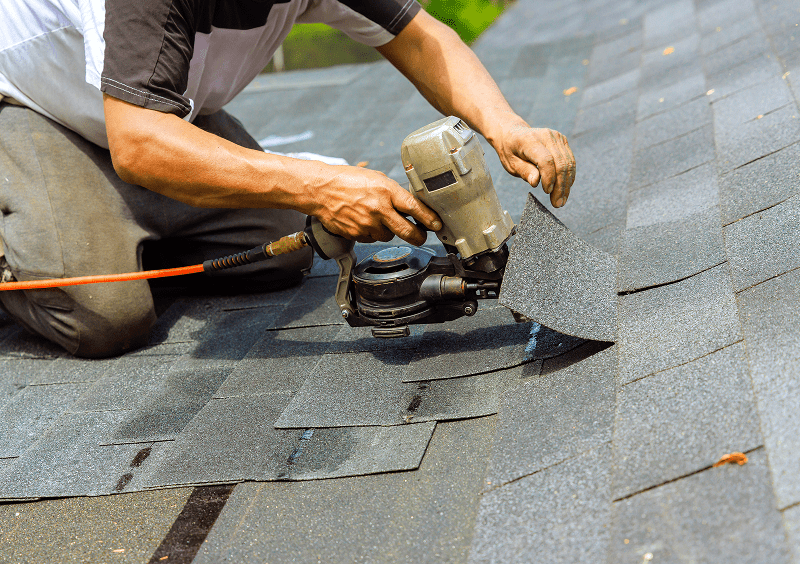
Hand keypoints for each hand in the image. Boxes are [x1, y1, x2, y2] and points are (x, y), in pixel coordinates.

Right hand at [312, 166, 441, 244]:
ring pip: (388, 236)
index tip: (437, 224)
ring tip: (378, 218)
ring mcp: (367, 224)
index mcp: (386, 191)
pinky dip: (371, 232)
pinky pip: (371, 238)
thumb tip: (409, 206)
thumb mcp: (375, 178)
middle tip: (422, 236)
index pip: (414, 208)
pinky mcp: (357, 234)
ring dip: (388, 231)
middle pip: (407, 231)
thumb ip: (393, 192)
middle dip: (418, 236)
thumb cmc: (346, 180)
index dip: (429, 218)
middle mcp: (378, 209)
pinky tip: (363, 220)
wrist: (320, 190)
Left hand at [493, 122, 575, 207]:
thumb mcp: (510, 163)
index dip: (549, 177)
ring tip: (561, 200)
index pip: (546, 160)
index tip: (547, 192)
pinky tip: (564, 189)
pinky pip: (570, 161)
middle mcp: (547, 136)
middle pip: (560, 163)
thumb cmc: (510, 150)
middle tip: (557, 203)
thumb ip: (524, 171)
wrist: (513, 133)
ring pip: (568, 163)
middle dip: (560, 186)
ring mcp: (557, 137)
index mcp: (530, 140)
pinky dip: (568, 176)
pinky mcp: (562, 141)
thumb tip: (535, 182)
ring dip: (567, 184)